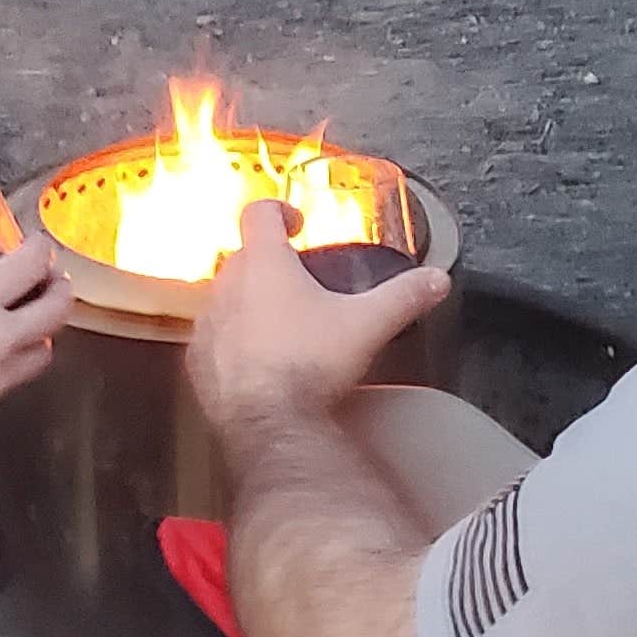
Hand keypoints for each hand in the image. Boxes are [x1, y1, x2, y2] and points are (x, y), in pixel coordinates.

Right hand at [0, 238, 70, 434]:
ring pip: (44, 352)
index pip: (26, 267)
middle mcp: (0, 339)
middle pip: (57, 311)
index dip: (38, 250)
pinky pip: (12, 382)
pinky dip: (10, 368)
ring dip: (42, 334)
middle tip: (52, 281)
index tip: (37, 244)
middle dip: (60, 290)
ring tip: (27, 326)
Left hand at [185, 204, 451, 442]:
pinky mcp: (197, 363)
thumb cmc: (311, 362)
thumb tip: (439, 279)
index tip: (296, 224)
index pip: (259, 213)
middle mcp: (226, 286)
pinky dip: (232, 342)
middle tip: (297, 280)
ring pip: (224, 298)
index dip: (278, 211)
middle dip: (267, 262)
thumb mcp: (368, 325)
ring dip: (246, 302)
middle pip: (241, 256)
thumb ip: (403, 296)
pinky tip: (257, 363)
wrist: (267, 425)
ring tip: (279, 325)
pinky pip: (212, 340)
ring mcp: (207, 325)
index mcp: (264, 263)